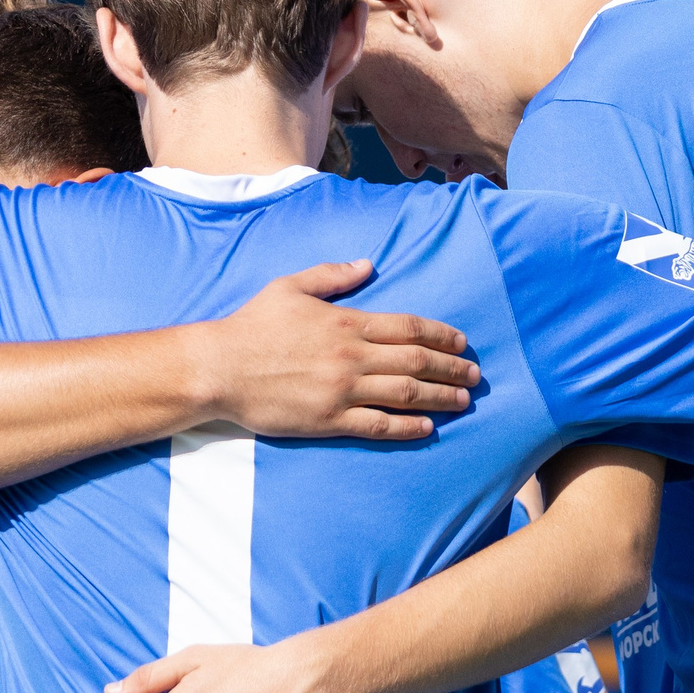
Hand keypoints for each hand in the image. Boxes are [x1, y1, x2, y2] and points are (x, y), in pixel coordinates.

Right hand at [196, 261, 478, 439]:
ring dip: (439, 397)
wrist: (219, 367)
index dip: (440, 335)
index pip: (407, 327)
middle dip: (451, 368)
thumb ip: (332, 275)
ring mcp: (341, 390)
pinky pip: (378, 425)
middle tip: (475, 376)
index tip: (461, 343)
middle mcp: (351, 356)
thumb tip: (368, 264)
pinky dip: (407, 427)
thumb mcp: (291, 286)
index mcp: (346, 322)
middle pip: (415, 361)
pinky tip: (427, 428)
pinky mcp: (328, 420)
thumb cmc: (252, 325)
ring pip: (404, 394)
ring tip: (462, 402)